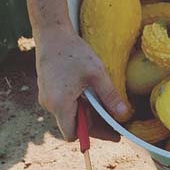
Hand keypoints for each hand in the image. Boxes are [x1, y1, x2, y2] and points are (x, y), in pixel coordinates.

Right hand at [35, 26, 128, 141]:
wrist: (51, 33)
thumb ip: (109, 96)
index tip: (112, 134)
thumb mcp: (96, 74)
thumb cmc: (73, 52)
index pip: (73, 134)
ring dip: (87, 114)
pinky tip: (92, 97)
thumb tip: (123, 114)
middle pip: (73, 125)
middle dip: (95, 126)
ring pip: (70, 114)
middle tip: (116, 124)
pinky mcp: (47, 90)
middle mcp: (50, 105)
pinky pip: (65, 104)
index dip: (93, 136)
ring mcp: (46, 97)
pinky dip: (79, 105)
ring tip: (107, 109)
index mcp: (60, 104)